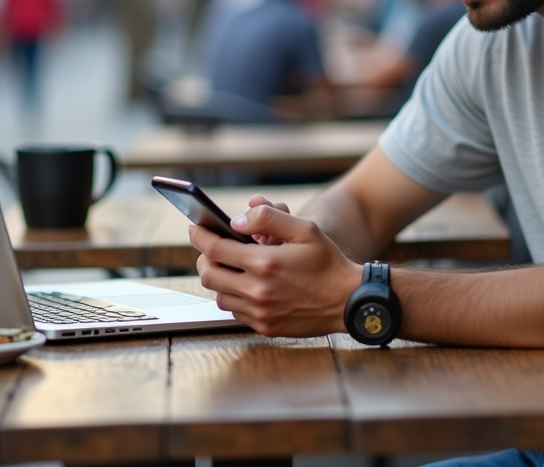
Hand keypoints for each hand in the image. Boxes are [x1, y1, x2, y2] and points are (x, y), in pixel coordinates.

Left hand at [190, 202, 361, 337]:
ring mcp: (260, 311)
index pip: (215, 248)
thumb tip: (236, 221)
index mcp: (265, 262)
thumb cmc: (327, 262)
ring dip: (218, 278)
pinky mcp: (264, 326)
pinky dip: (233, 296)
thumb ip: (268, 218)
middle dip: (204, 257)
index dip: (199, 235)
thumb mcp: (304, 229)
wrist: (348, 300)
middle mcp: (258, 290)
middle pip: (208, 274)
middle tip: (210, 247)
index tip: (194, 228)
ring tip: (229, 266)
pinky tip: (246, 285)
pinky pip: (234, 311)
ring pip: (219, 294)